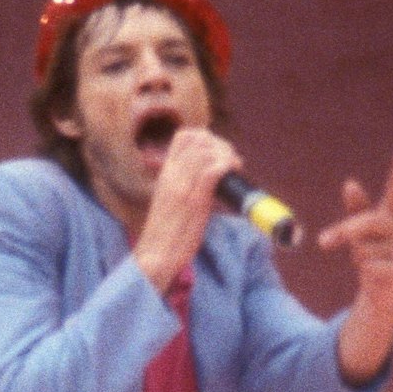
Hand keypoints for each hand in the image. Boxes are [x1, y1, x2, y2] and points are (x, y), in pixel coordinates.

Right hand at [132, 127, 239, 292]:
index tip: (218, 153)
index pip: (184, 137)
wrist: (157, 255)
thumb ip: (186, 185)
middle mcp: (172, 174)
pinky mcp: (193, 199)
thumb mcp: (173, 201)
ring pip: (207, 151)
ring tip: (235, 168)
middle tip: (231, 161)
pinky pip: (212, 170)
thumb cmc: (167, 233)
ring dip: (227, 155)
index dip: (206, 138)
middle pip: (199, 139)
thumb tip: (209, 178)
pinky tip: (232, 174)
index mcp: (166, 173)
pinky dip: (226, 166)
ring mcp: (182, 185)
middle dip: (221, 144)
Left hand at [317, 146, 392, 318]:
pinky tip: (375, 275)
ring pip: (364, 249)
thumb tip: (350, 183)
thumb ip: (356, 208)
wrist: (385, 290)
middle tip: (323, 242)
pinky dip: (365, 272)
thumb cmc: (373, 253)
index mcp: (392, 215)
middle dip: (345, 231)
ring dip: (357, 258)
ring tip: (368, 263)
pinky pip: (370, 266)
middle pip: (368, 222)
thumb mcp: (360, 230)